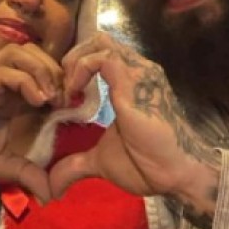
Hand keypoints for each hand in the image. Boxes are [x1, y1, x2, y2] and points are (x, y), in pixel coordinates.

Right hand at [0, 43, 64, 201]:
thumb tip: (52, 195)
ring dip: (43, 70)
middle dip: (57, 72)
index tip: (74, 106)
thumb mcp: (2, 167)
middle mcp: (2, 86)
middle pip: (36, 55)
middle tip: (65, 99)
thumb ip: (27, 174)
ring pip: (21, 53)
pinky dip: (27, 80)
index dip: (63, 84)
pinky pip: (5, 71)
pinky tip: (37, 101)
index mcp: (11, 99)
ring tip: (51, 98)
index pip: (43, 75)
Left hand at [50, 33, 218, 200]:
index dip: (77, 67)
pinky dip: (81, 69)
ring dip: (76, 62)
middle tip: (64, 89)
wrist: (177, 173)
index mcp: (132, 82)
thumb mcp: (102, 161)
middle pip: (99, 40)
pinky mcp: (133, 82)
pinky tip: (74, 92)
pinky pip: (102, 57)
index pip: (101, 52)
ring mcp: (138, 73)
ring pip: (100, 42)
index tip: (65, 97)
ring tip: (68, 91)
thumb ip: (76, 164)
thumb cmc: (147, 164)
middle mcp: (137, 70)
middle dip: (73, 58)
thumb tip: (52, 188)